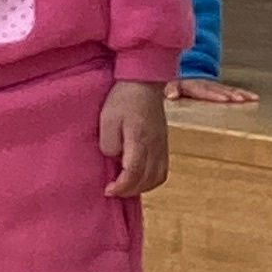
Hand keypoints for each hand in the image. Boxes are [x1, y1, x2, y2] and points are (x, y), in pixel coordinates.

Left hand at [99, 78, 170, 198]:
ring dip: (142, 187)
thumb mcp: (107, 119)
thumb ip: (109, 143)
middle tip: (114, 190)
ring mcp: (162, 145)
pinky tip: (140, 177)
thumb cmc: (124, 98)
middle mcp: (155, 146)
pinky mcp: (164, 143)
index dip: (121, 187)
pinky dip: (152, 180)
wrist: (144, 81)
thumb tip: (113, 158)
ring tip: (126, 186)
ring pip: (158, 177)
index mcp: (139, 140)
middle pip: (148, 180)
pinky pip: (163, 170)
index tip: (108, 189)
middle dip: (129, 190)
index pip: (134, 174)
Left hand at [168, 76, 259, 108]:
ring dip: (240, 94)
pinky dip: (244, 93)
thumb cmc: (178, 84)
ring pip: (229, 89)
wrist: (186, 73)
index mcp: (194, 84)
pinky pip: (234, 90)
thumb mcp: (172, 85)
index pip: (205, 90)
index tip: (224, 99)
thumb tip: (171, 95)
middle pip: (220, 90)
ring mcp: (216, 85)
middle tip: (240, 99)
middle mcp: (207, 84)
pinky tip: (254, 97)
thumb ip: (172, 89)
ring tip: (250, 98)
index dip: (214, 94)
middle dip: (230, 94)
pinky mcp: (222, 88)